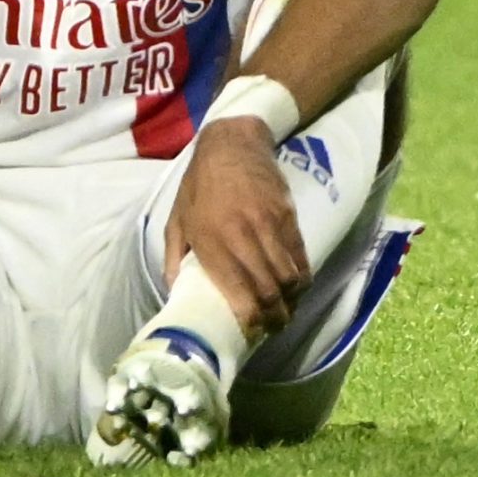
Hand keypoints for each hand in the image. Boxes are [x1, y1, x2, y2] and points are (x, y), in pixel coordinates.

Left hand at [162, 120, 307, 336]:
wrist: (231, 144)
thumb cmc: (198, 185)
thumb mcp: (176, 220)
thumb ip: (175, 259)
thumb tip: (175, 295)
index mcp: (212, 242)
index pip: (240, 293)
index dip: (251, 320)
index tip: (253, 332)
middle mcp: (243, 237)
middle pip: (270, 290)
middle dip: (276, 317)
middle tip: (274, 328)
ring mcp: (269, 225)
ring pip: (289, 275)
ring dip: (292, 300)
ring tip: (287, 311)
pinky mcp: (287, 215)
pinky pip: (300, 254)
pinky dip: (302, 276)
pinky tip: (297, 286)